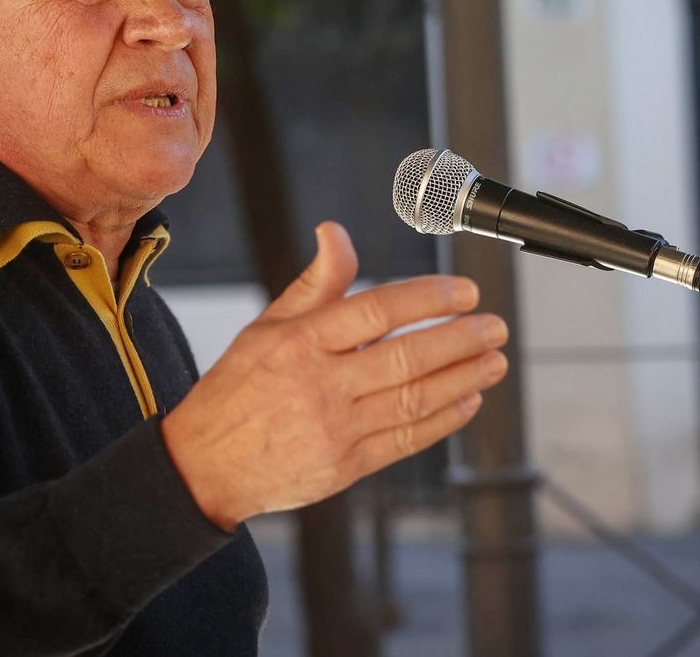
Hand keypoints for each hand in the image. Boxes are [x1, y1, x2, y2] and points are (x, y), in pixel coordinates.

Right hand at [160, 221, 507, 530]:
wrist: (205, 466)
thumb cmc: (238, 388)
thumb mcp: (267, 326)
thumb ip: (315, 282)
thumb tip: (336, 232)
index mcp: (300, 342)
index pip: (377, 311)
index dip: (428, 298)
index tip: (465, 291)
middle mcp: (319, 385)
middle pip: (405, 358)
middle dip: (460, 340)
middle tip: (494, 326)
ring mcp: (335, 430)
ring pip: (414, 400)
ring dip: (463, 379)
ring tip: (495, 362)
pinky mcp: (346, 467)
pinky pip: (406, 441)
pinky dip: (443, 420)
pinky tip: (467, 400)